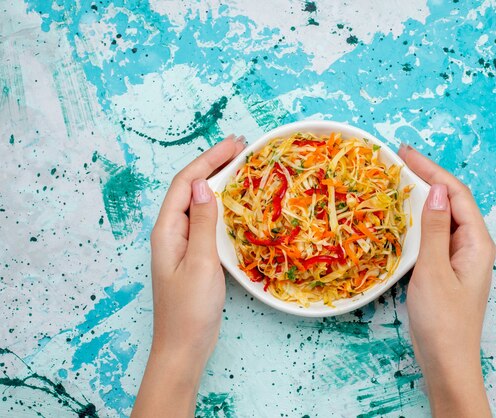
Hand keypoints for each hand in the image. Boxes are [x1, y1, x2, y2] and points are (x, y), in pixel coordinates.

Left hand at [133, 135, 245, 417]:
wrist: (183, 347)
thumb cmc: (189, 310)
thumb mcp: (200, 264)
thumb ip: (202, 224)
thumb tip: (201, 185)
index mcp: (167, 231)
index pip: (185, 183)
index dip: (208, 159)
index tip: (234, 143)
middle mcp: (172, 232)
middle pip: (189, 188)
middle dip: (213, 164)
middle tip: (241, 146)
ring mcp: (182, 244)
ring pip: (199, 203)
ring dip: (217, 181)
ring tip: (241, 166)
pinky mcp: (194, 256)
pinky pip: (206, 220)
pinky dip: (221, 204)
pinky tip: (235, 203)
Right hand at [398, 144, 495, 417]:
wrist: (446, 363)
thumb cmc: (443, 321)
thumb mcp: (433, 271)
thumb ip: (433, 230)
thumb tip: (435, 190)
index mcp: (476, 242)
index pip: (456, 194)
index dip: (432, 169)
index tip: (406, 153)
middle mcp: (471, 245)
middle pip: (451, 201)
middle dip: (427, 177)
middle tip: (399, 158)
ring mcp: (458, 257)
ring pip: (441, 216)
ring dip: (422, 195)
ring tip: (399, 178)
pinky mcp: (445, 268)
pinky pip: (433, 234)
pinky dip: (418, 218)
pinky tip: (403, 214)